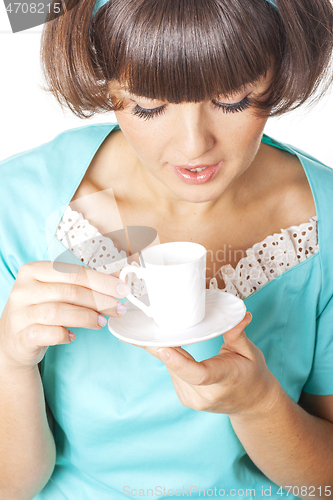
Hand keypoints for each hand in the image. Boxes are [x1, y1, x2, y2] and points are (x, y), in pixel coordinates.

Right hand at [0, 261, 129, 368]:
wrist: (15, 340)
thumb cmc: (42, 311)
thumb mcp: (59, 292)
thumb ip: (84, 284)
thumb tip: (119, 280)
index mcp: (34, 270)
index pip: (74, 273)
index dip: (102, 281)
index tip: (122, 290)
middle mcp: (24, 289)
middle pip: (70, 291)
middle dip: (100, 300)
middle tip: (118, 309)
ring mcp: (20, 313)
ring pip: (60, 311)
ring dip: (87, 317)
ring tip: (102, 322)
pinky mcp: (21, 335)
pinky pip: (49, 333)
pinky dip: (65, 335)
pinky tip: (73, 336)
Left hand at [141, 312, 279, 416]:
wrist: (252, 403)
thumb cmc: (251, 374)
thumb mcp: (250, 352)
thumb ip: (238, 334)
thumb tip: (242, 315)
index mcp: (224, 380)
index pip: (198, 375)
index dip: (178, 362)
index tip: (163, 347)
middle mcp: (206, 395)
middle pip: (177, 369)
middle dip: (164, 346)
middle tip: (150, 326)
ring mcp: (194, 400)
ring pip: (171, 369)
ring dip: (168, 351)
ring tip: (165, 332)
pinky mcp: (185, 399)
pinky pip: (172, 373)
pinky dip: (172, 359)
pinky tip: (173, 348)